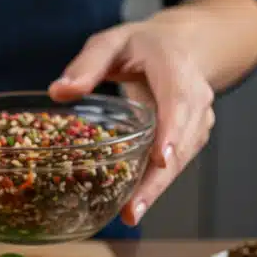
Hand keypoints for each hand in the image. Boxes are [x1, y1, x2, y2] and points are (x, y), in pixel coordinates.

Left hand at [49, 20, 214, 226]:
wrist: (183, 48)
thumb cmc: (143, 46)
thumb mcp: (112, 42)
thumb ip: (87, 64)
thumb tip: (59, 91)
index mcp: (176, 68)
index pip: (179, 101)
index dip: (171, 131)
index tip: (160, 158)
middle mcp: (195, 98)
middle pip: (182, 141)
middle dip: (159, 177)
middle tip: (135, 207)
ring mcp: (198, 121)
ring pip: (181, 159)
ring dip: (157, 188)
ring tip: (131, 214)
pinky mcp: (191, 138)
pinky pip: (176, 164)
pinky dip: (156, 184)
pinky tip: (135, 205)